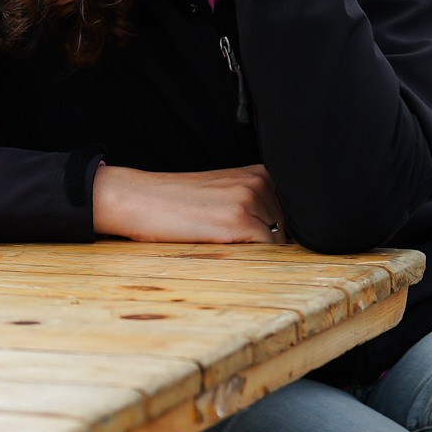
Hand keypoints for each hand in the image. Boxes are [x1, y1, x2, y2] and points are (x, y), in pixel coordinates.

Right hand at [92, 164, 285, 242]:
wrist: (138, 198)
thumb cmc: (177, 201)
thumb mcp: (223, 192)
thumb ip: (255, 204)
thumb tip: (287, 237)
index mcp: (258, 172)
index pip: (294, 210)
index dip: (283, 231)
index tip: (263, 239)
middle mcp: (259, 181)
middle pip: (288, 228)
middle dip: (271, 242)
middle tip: (234, 245)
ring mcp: (249, 199)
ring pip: (279, 240)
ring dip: (262, 252)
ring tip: (226, 245)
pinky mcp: (238, 221)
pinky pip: (268, 250)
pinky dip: (258, 259)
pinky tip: (229, 252)